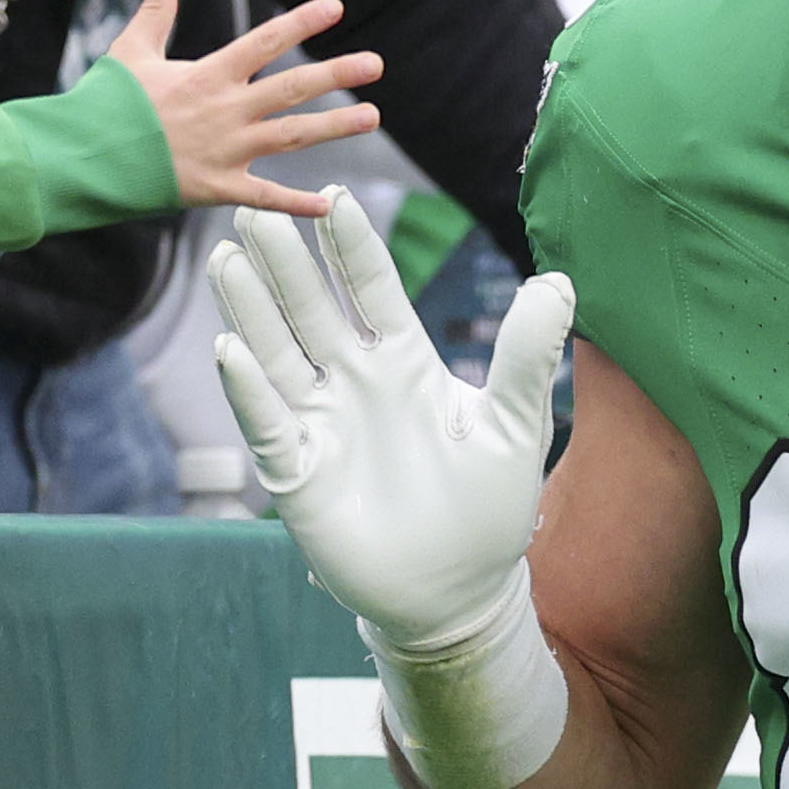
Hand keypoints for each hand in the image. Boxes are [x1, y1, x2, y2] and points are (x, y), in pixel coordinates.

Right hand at [104, 0, 385, 213]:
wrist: (81, 158)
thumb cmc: (104, 104)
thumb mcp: (130, 50)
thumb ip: (156, 10)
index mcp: (209, 75)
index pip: (265, 41)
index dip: (301, 22)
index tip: (336, 7)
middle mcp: (225, 110)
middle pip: (292, 88)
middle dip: (336, 73)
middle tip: (376, 64)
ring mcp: (226, 150)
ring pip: (292, 136)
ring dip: (334, 127)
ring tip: (372, 115)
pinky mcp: (217, 187)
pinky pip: (265, 195)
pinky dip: (296, 202)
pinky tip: (327, 202)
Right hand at [212, 192, 574, 788]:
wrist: (460, 593)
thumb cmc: (489, 510)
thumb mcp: (516, 425)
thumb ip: (527, 356)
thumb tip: (558, 281)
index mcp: (406, 363)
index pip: (371, 289)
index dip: (351, 245)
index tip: (334, 195)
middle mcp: (355, 385)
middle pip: (313, 309)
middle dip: (286, 262)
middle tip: (256, 210)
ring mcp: (322, 425)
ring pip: (279, 354)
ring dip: (253, 309)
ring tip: (229, 257)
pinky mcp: (298, 475)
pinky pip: (267, 423)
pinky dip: (249, 389)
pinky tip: (231, 351)